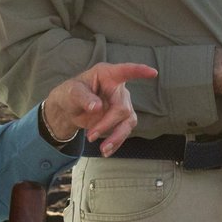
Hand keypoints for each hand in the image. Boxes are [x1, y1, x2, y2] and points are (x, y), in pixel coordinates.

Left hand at [40, 62, 158, 155]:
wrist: (69, 110)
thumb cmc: (70, 94)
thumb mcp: (71, 92)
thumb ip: (83, 98)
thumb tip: (97, 106)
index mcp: (107, 75)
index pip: (125, 71)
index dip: (139, 71)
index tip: (152, 72)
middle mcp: (118, 89)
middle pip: (122, 108)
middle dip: (108, 124)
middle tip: (90, 135)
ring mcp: (122, 104)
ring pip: (128, 122)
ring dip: (116, 137)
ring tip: (103, 149)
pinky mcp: (121, 119)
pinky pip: (124, 131)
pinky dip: (116, 142)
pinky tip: (107, 150)